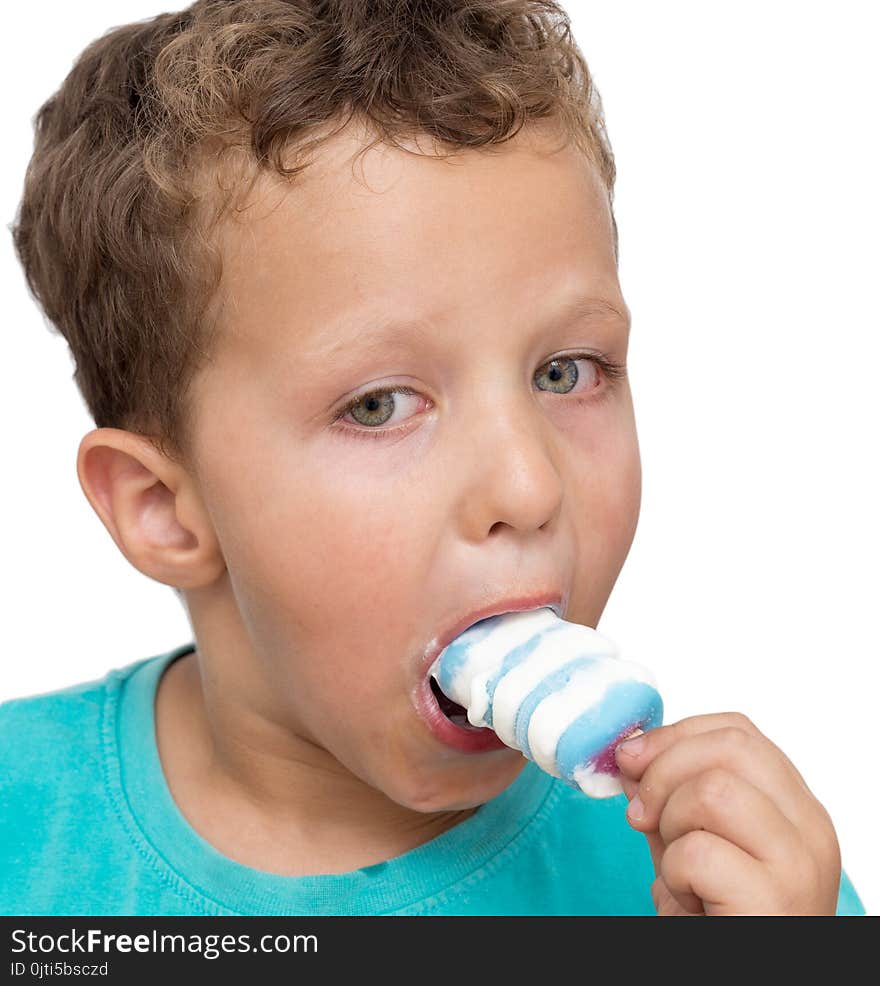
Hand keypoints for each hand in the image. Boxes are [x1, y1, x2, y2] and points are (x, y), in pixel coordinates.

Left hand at [614, 713, 841, 914]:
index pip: (738, 731)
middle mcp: (809, 829)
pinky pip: (699, 851)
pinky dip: (674, 872)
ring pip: (714, 789)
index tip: (632, 758)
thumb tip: (631, 752)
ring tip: (676, 865)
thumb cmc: (719, 917)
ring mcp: (799, 864)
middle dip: (664, 768)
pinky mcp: (775, 901)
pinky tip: (688, 898)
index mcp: (794, 807)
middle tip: (640, 813)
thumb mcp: (689, 843)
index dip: (675, 735)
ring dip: (671, 822)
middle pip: (731, 746)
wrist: (744, 977)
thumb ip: (667, 796)